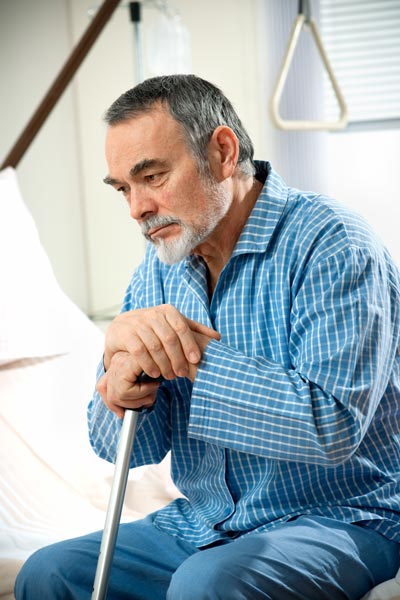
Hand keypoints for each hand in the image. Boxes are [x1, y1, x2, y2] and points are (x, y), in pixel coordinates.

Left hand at [97, 351, 160, 417]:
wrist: (172, 352)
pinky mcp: (127, 364)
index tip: (120, 413)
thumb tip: (121, 414)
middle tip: (148, 400)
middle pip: (111, 396)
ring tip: (153, 389)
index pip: (102, 387)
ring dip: (141, 397)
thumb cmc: (161, 369)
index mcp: (117, 363)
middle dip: (131, 404)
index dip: (112, 404)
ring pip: (120, 395)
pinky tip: (153, 384)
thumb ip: (131, 393)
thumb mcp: (144, 383)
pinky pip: (128, 390)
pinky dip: (144, 392)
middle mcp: (116, 360)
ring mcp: (120, 361)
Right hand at [103, 304, 219, 380]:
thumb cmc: (153, 328)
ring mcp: (138, 323)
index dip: (190, 344)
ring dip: (164, 364)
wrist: (122, 327)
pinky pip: (139, 351)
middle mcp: (153, 314)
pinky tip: (154, 373)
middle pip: (169, 339)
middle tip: (182, 374)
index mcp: (168, 311)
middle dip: (177, 359)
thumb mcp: (173, 325)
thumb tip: (217, 337)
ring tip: (169, 377)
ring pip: (155, 346)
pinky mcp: (126, 334)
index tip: (196, 360)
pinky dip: (149, 364)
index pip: (182, 327)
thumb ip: (194, 330)